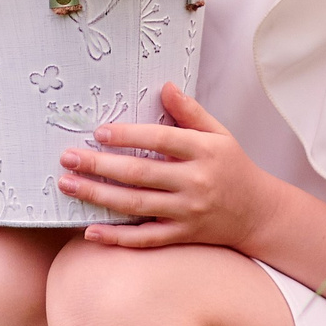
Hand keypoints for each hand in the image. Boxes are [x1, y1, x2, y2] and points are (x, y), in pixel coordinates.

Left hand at [54, 82, 279, 249]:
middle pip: (140, 174)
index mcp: (204, 151)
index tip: (98, 132)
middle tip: (67, 158)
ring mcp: (188, 212)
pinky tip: (90, 231)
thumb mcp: (219, 134)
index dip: (128, 136)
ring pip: (136, 205)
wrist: (258, 213)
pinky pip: (145, 238)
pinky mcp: (182, 235)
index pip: (161, 140)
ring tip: (68, 184)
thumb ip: (190, 112)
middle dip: (99, 165)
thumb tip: (165, 86)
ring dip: (98, 195)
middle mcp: (196, 182)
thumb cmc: (233, 167)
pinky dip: (117, 237)